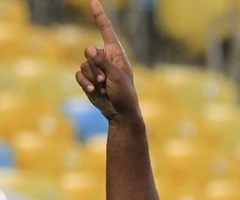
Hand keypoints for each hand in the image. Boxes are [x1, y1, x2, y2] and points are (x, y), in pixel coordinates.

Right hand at [74, 0, 138, 120]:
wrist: (120, 112)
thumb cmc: (125, 94)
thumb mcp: (117, 76)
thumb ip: (103, 61)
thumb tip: (89, 48)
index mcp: (116, 53)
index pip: (106, 30)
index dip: (99, 16)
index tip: (94, 1)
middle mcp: (105, 58)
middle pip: (88, 52)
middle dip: (95, 67)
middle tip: (105, 81)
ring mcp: (96, 69)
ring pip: (83, 64)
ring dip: (91, 78)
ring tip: (102, 87)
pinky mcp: (88, 79)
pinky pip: (79, 74)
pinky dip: (84, 83)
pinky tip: (93, 91)